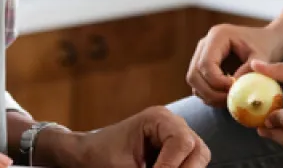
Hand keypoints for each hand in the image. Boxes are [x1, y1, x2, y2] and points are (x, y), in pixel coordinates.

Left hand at [39, 107, 207, 167]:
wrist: (84, 156)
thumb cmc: (98, 157)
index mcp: (158, 118)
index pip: (182, 142)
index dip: (172, 166)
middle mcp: (172, 124)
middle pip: (198, 150)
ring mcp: (175, 137)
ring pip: (198, 158)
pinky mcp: (174, 152)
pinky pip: (189, 164)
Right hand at [185, 24, 282, 105]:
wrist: (267, 41)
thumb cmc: (266, 45)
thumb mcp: (262, 56)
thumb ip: (250, 70)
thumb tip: (235, 87)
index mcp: (218, 36)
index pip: (206, 63)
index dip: (217, 81)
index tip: (233, 89)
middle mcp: (205, 44)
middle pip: (194, 74)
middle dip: (210, 92)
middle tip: (229, 100)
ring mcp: (201, 54)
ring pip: (194, 80)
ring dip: (208, 95)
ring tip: (229, 100)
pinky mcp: (203, 66)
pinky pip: (198, 84)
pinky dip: (209, 95)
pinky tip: (226, 97)